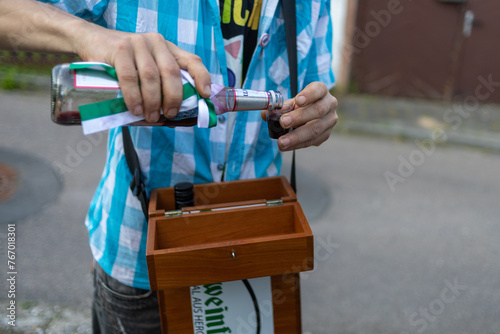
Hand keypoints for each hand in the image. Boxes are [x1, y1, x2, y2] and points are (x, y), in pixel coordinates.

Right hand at [77, 28, 210, 121]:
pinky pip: (129, 77)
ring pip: (151, 77)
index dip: (202, 77)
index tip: (205, 95)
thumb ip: (160, 80)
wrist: (92, 41)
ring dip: (152, 101)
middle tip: (169, 114)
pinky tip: (135, 109)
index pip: (191, 60)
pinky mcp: (119, 49)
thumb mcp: (146, 64)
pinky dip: (134, 96)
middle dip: (173, 97)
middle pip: (171, 73)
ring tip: (150, 116)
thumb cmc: (124, 61)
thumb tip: (174, 113)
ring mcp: (138, 44)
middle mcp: (156, 42)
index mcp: (168, 48)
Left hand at [262, 82, 337, 150]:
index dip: (309, 95)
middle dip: (299, 118)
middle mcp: (330, 104)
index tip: (297, 101)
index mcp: (321, 90)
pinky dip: (298, 144)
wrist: (310, 113)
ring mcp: (330, 120)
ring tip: (282, 142)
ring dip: (297, 137)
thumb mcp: (291, 102)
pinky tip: (287, 146)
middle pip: (318, 110)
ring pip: (316, 129)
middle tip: (284, 123)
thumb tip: (266, 114)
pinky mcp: (326, 134)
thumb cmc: (300, 105)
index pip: (318, 90)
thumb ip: (281, 107)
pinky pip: (313, 141)